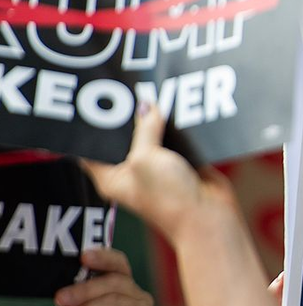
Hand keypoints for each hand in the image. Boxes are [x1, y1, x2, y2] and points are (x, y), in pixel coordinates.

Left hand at [52, 247, 153, 305]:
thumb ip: (79, 299)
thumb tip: (72, 283)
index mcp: (123, 289)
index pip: (119, 265)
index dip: (104, 257)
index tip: (83, 256)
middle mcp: (137, 299)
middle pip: (116, 282)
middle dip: (84, 288)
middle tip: (59, 297)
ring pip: (115, 301)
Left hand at [82, 104, 236, 244]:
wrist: (207, 216)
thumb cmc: (169, 199)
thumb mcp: (146, 158)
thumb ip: (144, 129)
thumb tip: (145, 105)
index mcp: (110, 177)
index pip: (91, 148)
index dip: (92, 125)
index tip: (91, 100)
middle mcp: (130, 171)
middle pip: (123, 136)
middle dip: (126, 115)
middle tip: (126, 89)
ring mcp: (155, 167)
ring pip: (150, 134)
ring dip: (153, 118)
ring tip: (152, 92)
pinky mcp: (178, 163)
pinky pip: (172, 138)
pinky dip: (174, 125)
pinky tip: (175, 108)